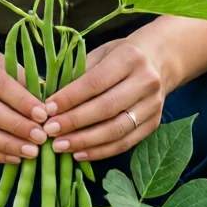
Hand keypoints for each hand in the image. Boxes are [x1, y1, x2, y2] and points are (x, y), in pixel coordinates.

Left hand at [40, 39, 165, 162]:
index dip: (70, 97)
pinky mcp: (154, 124)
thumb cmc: (121, 56)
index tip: (48, 109)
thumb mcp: (101, 53)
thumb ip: (79, 74)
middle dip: (75, 122)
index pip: (96, 82)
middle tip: (49, 131)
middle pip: (106, 108)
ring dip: (85, 142)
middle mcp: (145, 82)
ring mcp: (152, 105)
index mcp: (130, 58)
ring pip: (117, 130)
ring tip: (61, 146)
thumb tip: (51, 101)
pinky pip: (125, 143)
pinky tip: (80, 153)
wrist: (159, 61)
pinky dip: (101, 151)